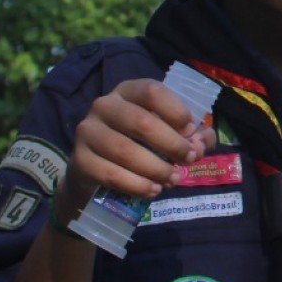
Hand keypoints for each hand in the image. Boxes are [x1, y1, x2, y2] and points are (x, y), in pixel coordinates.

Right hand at [57, 79, 215, 222]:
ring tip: (174, 179)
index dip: (175, 111)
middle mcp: (104, 106)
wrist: (94, 170)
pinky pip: (111, 174)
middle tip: (188, 160)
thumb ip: (192, 135)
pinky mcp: (79, 160)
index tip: (191, 131)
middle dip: (172, 144)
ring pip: (126, 151)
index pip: (152, 91)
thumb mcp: (166, 132)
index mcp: (128, 91)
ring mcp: (88, 132)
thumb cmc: (139, 143)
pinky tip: (153, 190)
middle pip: (141, 122)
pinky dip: (137, 185)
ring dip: (157, 168)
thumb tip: (202, 143)